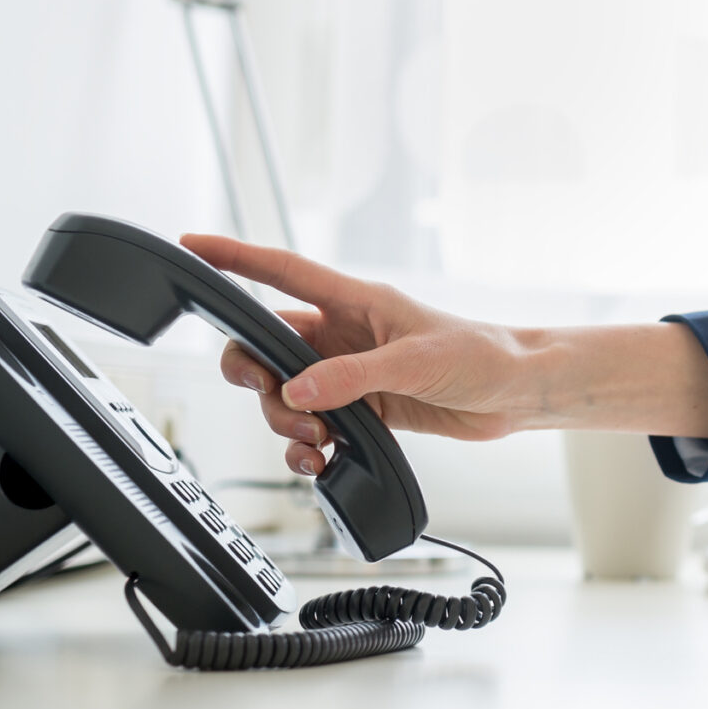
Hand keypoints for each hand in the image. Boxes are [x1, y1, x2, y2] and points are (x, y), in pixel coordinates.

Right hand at [181, 234, 707, 476]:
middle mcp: (342, 334)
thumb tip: (300, 390)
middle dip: (259, 381)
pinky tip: (323, 460)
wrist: (517, 394)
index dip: (232, 257)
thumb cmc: (482, 355)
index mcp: (353, 301)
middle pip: (266, 348)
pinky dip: (308, 447)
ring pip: (285, 395)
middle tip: (285, 407)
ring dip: (287, 423)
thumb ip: (353, 376)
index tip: (190, 247)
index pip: (279, 271)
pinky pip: (314, 426)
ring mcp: (349, 373)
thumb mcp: (416, 360)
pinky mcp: (362, 409)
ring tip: (320, 443)